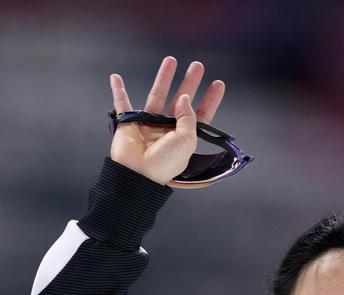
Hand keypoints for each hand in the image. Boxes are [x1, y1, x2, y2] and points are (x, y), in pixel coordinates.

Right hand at [108, 56, 225, 186]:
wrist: (138, 174)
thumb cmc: (164, 162)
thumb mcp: (186, 141)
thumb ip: (188, 118)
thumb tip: (185, 98)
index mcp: (183, 136)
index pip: (200, 114)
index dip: (209, 100)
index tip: (218, 83)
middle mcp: (167, 129)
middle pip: (180, 100)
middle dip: (190, 82)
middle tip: (198, 66)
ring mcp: (148, 124)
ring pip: (156, 95)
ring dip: (163, 78)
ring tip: (171, 60)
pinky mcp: (128, 123)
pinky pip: (122, 103)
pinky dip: (118, 91)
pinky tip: (116, 77)